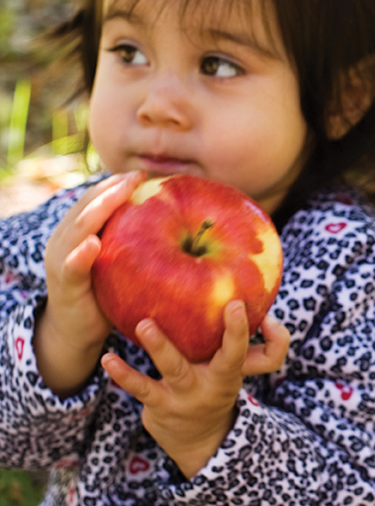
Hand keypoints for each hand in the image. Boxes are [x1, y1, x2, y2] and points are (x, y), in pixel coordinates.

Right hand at [34, 171, 144, 395]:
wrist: (77, 332)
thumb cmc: (105, 291)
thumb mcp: (121, 261)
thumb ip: (136, 241)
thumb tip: (182, 221)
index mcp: (79, 230)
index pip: (96, 198)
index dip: (118, 184)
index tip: (144, 173)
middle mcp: (66, 239)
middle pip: (87, 205)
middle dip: (113, 189)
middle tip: (138, 176)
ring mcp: (61, 261)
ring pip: (78, 228)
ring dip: (99, 209)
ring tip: (121, 193)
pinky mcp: (65, 285)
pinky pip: (71, 266)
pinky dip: (81, 254)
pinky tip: (94, 245)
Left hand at [102, 301, 289, 477]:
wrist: (201, 441)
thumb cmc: (219, 387)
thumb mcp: (242, 371)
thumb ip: (257, 341)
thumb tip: (258, 308)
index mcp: (233, 371)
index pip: (251, 352)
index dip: (243, 329)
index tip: (236, 303)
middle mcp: (213, 384)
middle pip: (225, 361)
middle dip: (222, 335)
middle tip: (215, 308)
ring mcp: (186, 396)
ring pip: (175, 370)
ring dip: (160, 347)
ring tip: (143, 326)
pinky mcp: (159, 405)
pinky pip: (140, 388)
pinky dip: (123, 374)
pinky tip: (108, 358)